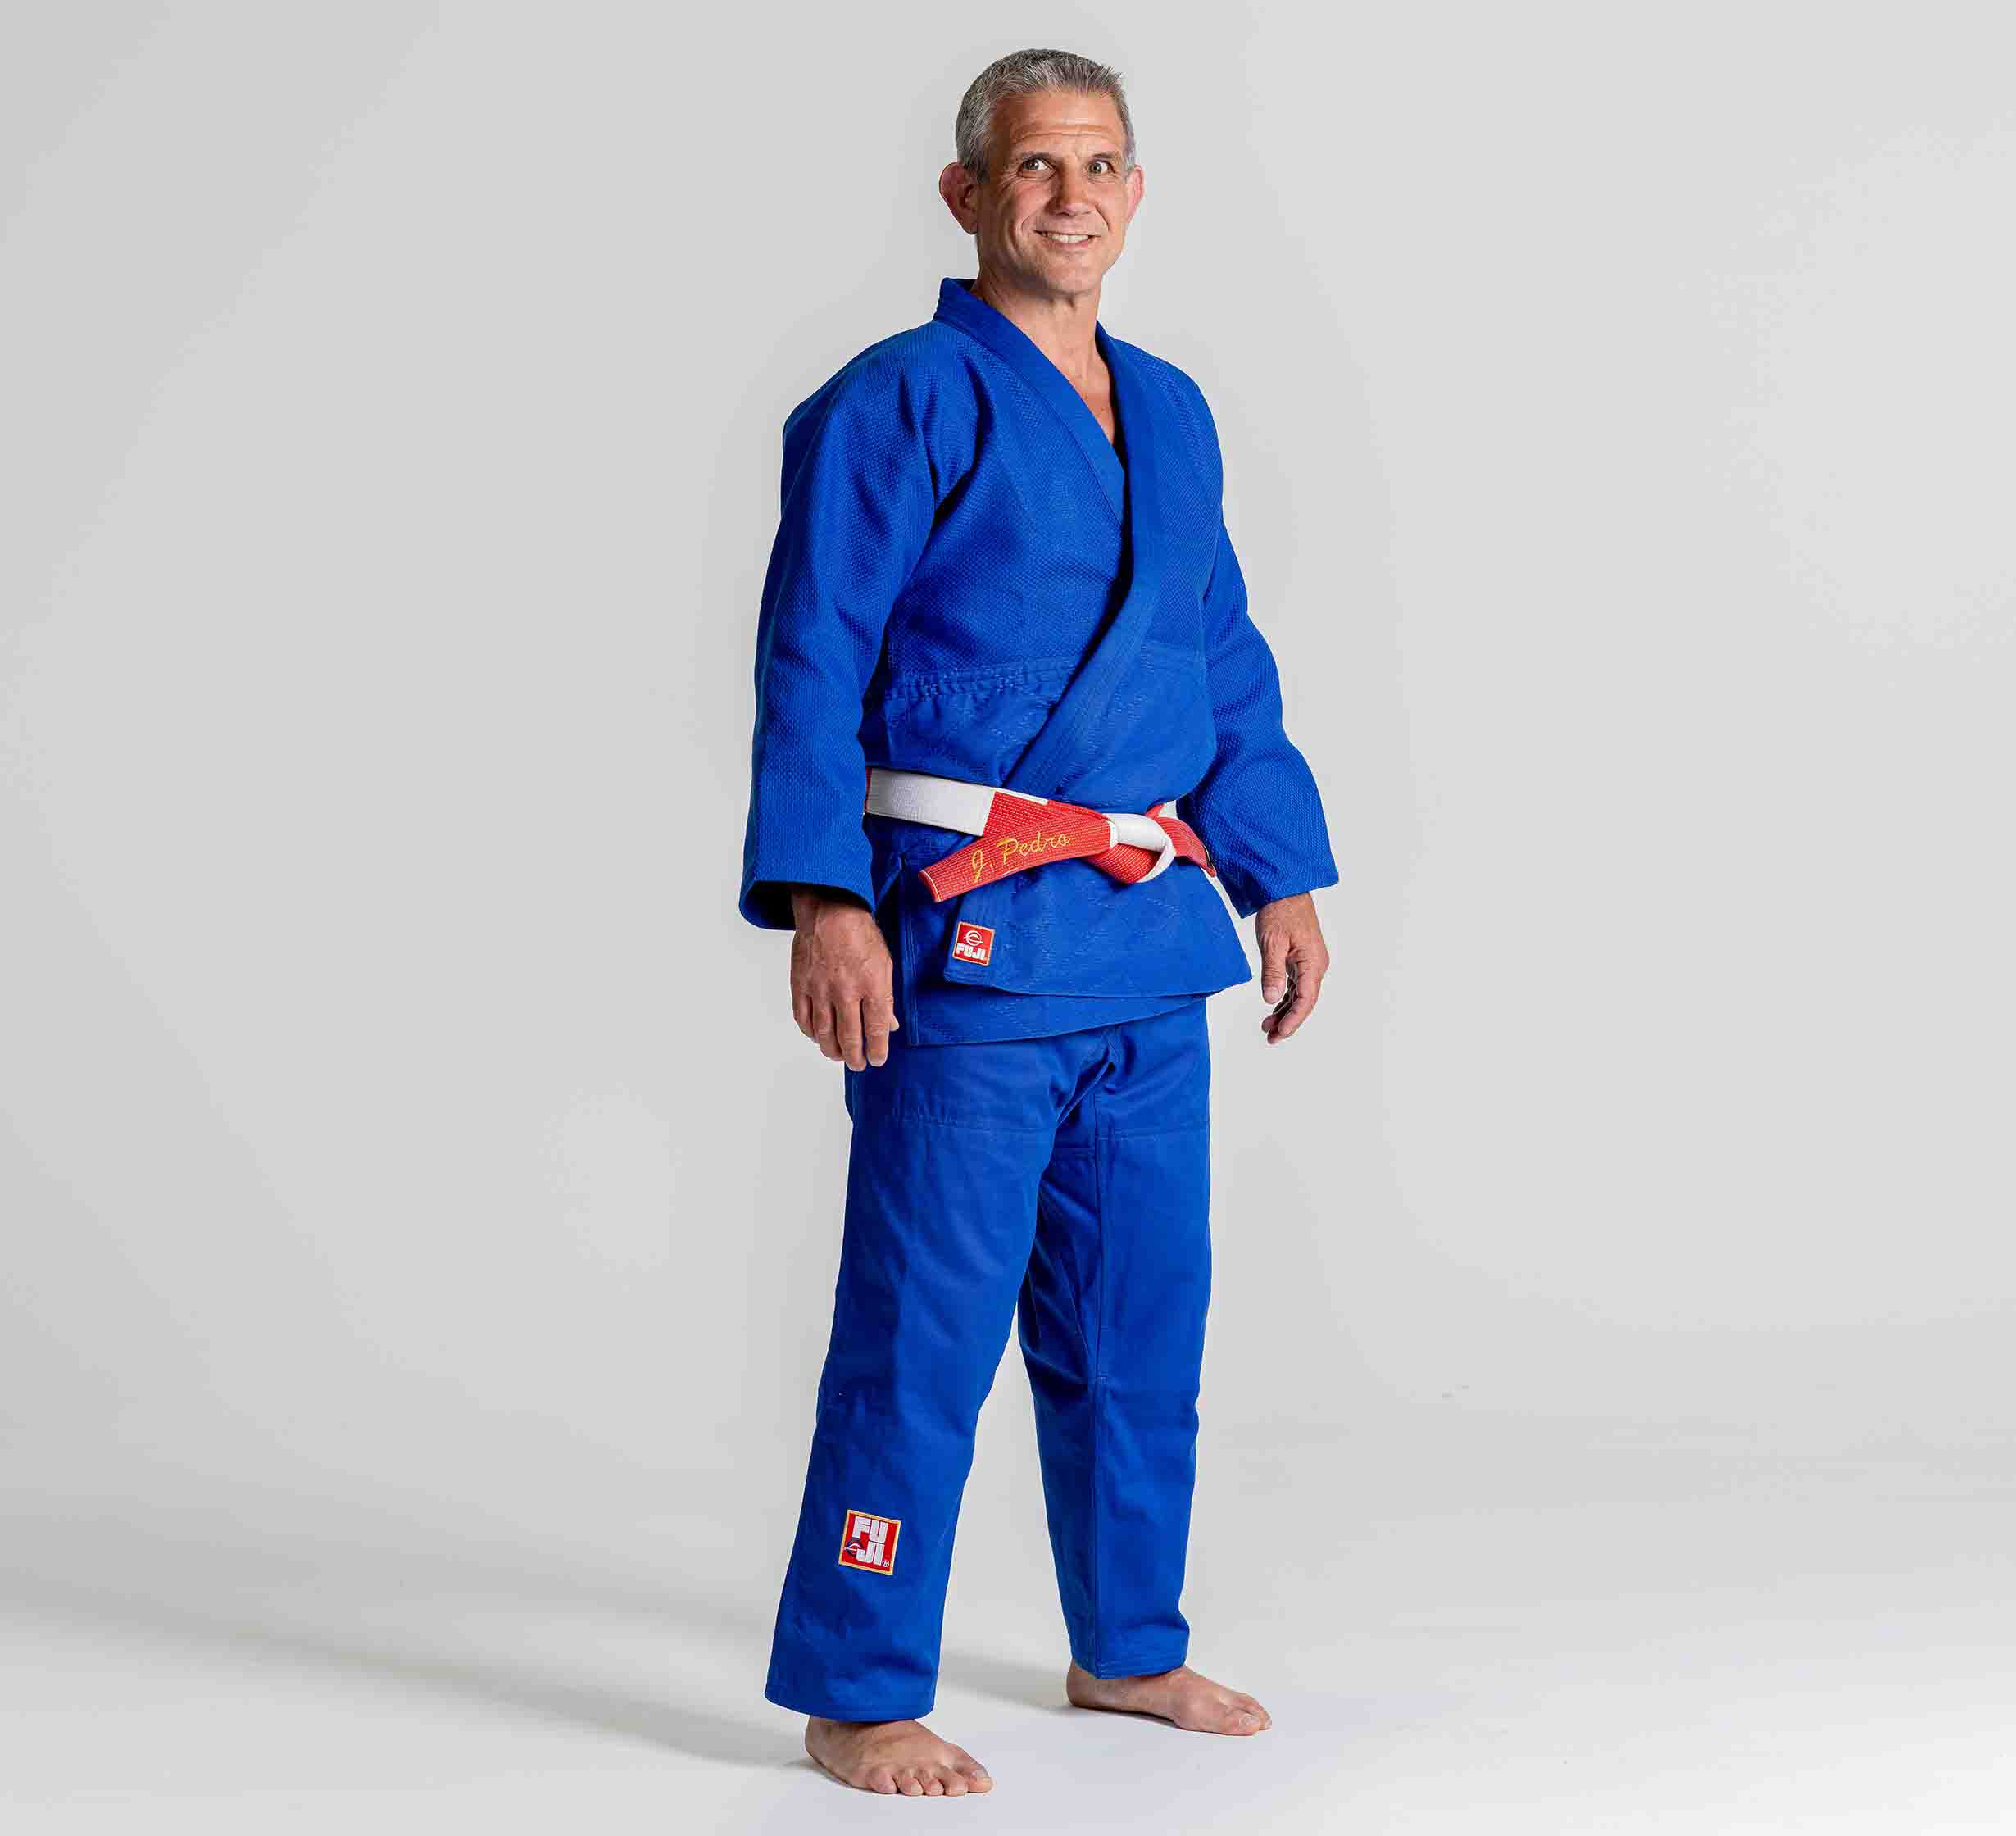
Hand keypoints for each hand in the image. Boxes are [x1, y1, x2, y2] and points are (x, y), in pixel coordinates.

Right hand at [789, 886, 898, 1068]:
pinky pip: (804, 1018)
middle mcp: (846, 991)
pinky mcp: (802, 985)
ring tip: (838, 1056)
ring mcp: (821, 989)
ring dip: (832, 1050)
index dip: (877, 1050)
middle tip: (857, 1064)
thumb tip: (890, 1025)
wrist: (829, 910)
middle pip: (849, 1037)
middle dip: (855, 1057)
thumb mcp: (884, 963)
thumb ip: (886, 997)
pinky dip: (811, 1032)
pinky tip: (818, 1037)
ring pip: (824, 1033)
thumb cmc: (860, 933)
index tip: (877, 1059)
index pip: (876, 1030)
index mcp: (872, 984)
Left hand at [1254, 892, 1328, 1044]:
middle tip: (1270, 1037)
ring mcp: (1310, 962)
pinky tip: (1274, 1007)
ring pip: (1300, 995)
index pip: (1305, 1001)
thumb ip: (1272, 973)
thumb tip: (1271, 999)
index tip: (1278, 1034)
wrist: (1285, 889)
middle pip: (1304, 1002)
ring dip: (1285, 1011)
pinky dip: (1285, 998)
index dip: (1293, 1021)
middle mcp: (1316, 965)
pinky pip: (1296, 984)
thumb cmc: (1280, 911)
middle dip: (1288, 1021)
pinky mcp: (1302, 958)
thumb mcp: (1272, 943)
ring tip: (1267, 1026)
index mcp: (1313, 963)